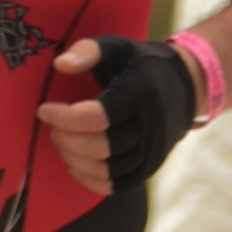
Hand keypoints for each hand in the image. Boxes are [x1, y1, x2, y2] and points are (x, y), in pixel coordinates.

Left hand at [36, 38, 199, 195]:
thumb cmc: (142, 65)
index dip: (65, 117)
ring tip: (62, 142)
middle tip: (53, 127)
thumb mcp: (118, 47)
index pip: (97, 116)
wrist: (186, 87)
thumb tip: (60, 65)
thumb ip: (88, 51)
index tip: (44, 110)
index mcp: (140, 93)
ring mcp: (153, 151)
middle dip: (67, 139)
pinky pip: (118, 185)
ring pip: (107, 169)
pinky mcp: (151, 167)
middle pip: (101, 146)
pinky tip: (76, 165)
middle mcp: (150, 126)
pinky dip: (92, 180)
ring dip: (75, 159)